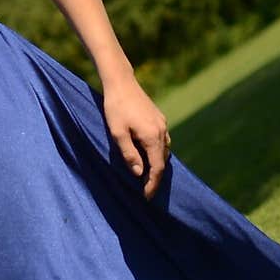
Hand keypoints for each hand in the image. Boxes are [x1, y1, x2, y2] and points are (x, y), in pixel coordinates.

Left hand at [101, 72, 170, 200]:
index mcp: (152, 137)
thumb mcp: (117, 134)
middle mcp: (162, 131)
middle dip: (155, 177)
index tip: (146, 196)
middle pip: (163, 160)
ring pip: (164, 150)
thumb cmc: (115, 108)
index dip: (152, 184)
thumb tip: (139, 174)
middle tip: (145, 190)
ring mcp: (162, 124)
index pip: (157, 168)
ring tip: (146, 175)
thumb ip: (129, 154)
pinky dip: (157, 152)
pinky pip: (162, 140)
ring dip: (157, 164)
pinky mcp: (159, 118)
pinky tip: (148, 154)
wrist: (121, 83)